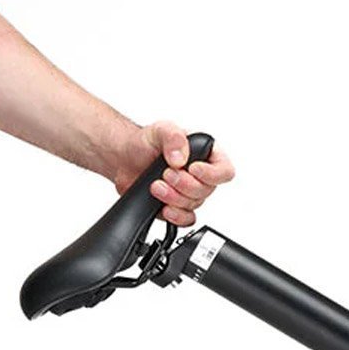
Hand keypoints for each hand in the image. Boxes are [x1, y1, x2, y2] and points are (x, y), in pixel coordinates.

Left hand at [111, 120, 235, 226]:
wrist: (123, 159)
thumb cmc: (143, 143)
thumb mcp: (159, 130)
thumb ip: (173, 137)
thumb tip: (180, 158)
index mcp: (205, 155)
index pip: (224, 171)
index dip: (212, 174)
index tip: (192, 169)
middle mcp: (201, 176)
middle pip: (207, 191)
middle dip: (184, 184)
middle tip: (166, 173)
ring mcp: (190, 193)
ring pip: (194, 205)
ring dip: (173, 197)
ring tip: (156, 184)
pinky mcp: (178, 207)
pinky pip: (187, 219)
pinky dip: (175, 215)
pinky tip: (163, 206)